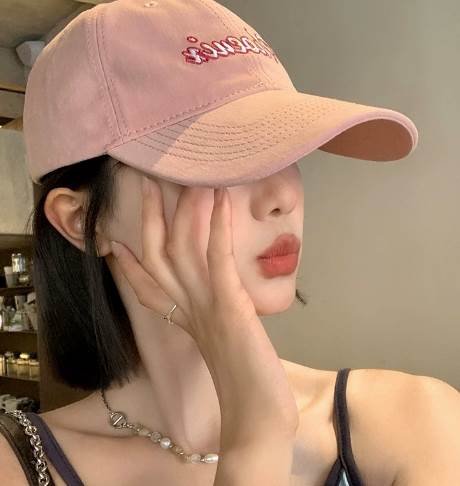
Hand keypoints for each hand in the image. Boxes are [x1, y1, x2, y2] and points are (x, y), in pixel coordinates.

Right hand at [110, 176, 299, 440]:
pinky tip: (221, 200)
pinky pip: (216, 258)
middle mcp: (185, 308)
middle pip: (155, 255)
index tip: (114, 241)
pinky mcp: (228, 303)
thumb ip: (213, 318)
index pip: (145, 287)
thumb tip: (223, 300)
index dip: (127, 263)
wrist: (257, 412)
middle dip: (148, 218)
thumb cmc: (244, 379)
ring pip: (181, 248)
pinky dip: (217, 227)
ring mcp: (204, 304)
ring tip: (188, 174)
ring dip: (183, 210)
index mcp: (183, 319)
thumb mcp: (222, 341)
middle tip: (146, 182)